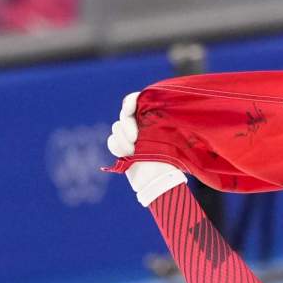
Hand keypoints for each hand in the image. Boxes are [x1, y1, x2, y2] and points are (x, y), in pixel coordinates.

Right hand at [106, 91, 186, 206]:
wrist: (161, 182)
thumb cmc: (171, 160)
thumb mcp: (169, 137)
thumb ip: (155, 121)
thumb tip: (144, 106)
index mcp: (154, 118)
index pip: (138, 100)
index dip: (131, 101)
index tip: (129, 108)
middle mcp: (142, 125)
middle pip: (124, 115)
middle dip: (127, 125)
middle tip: (135, 139)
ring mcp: (132, 136)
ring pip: (116, 128)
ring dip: (122, 140)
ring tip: (133, 152)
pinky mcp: (123, 148)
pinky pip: (112, 141)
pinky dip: (117, 148)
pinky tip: (127, 155)